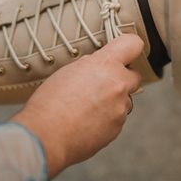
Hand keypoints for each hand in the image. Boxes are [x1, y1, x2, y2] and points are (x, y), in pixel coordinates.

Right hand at [11, 34, 143, 177]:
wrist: (46, 136)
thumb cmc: (50, 103)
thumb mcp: (69, 70)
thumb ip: (91, 66)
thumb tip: (100, 67)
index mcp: (104, 65)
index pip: (133, 44)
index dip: (130, 46)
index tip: (126, 51)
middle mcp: (117, 85)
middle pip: (135, 76)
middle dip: (122, 78)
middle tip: (102, 83)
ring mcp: (119, 108)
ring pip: (125, 99)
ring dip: (113, 101)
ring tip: (87, 107)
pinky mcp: (117, 128)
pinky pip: (117, 117)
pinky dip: (106, 118)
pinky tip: (86, 120)